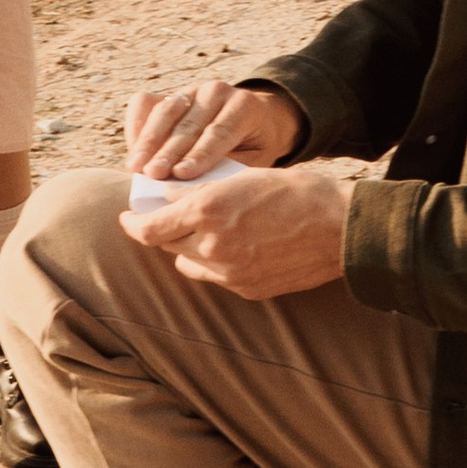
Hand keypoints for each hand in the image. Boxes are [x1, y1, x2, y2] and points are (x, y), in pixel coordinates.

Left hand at [122, 158, 355, 298]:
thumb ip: (199, 191)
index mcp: (208, 211)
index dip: (132, 224)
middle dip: (163, 232)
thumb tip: (166, 197)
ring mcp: (230, 273)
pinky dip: (214, 264)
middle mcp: (213, 246)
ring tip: (203, 231)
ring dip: (187, 249)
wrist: (338, 228)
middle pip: (166, 247)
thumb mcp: (241, 177)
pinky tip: (232, 247)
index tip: (128, 217)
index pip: (149, 229)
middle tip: (166, 219)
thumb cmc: (293, 191)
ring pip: (189, 265)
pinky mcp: (248, 289)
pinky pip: (217, 278)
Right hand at [126, 76, 302, 179]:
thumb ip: (232, 168)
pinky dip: (136, 125)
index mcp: (244, 106)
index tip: (181, 174)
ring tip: (136, 166)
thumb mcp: (257, 159)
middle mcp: (216, 91)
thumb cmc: (255, 147)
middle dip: (168, 151)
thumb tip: (199, 187)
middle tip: (152, 175)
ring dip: (148, 141)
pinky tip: (132, 150)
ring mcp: (192, 89)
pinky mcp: (172, 92)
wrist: (257, 118)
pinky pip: (146, 102)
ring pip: (164, 111)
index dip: (199, 153)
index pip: (219, 132)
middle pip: (188, 124)